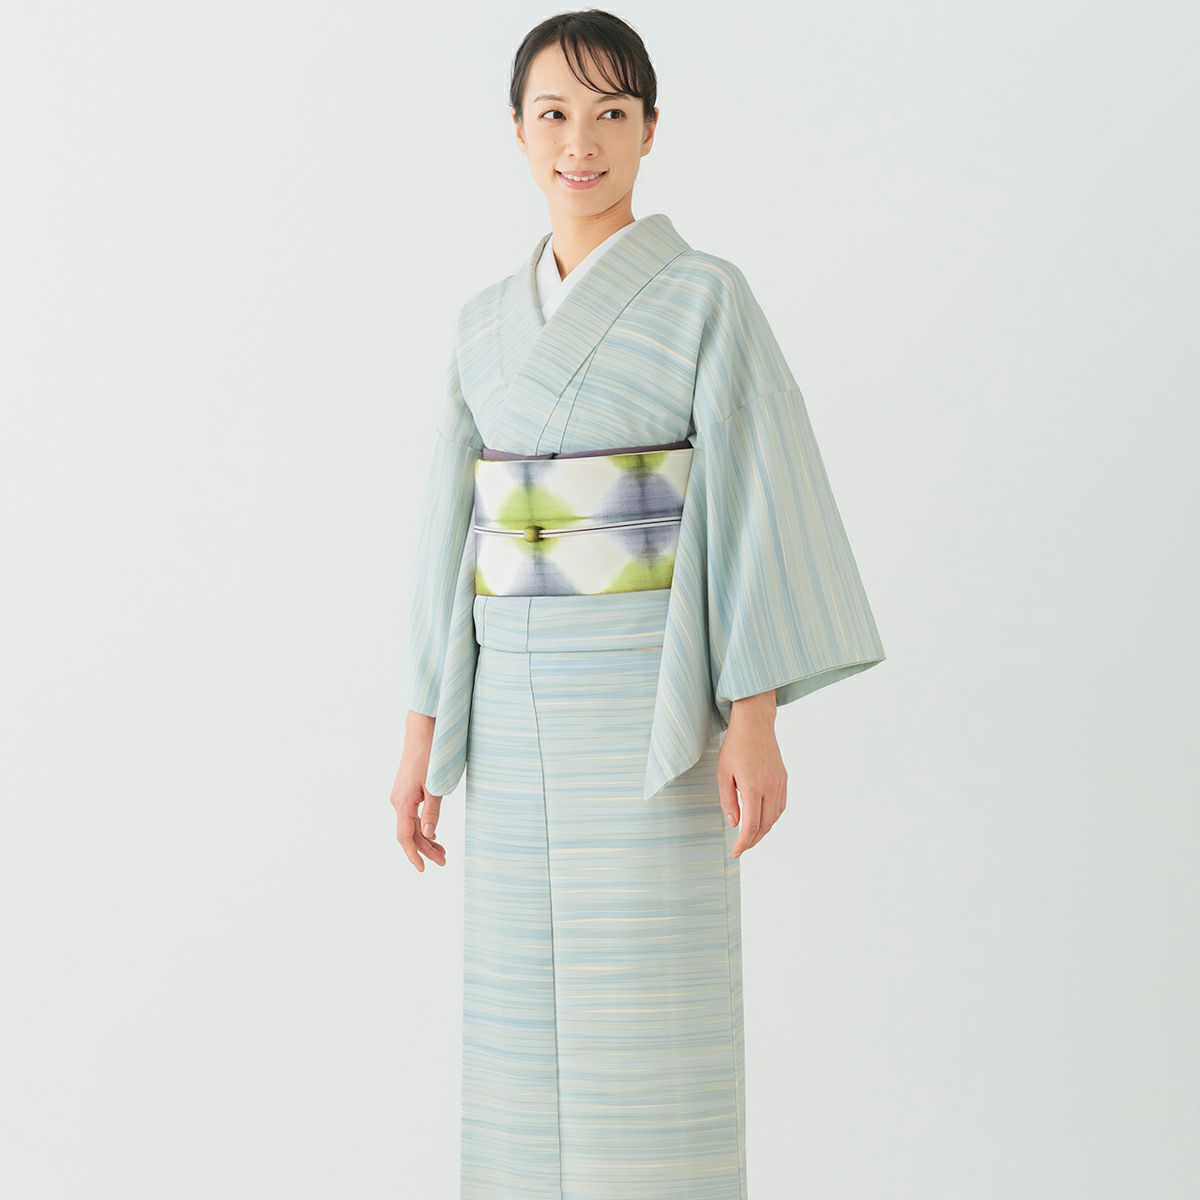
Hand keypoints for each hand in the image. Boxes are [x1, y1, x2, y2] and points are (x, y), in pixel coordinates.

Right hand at [390, 711, 448, 872]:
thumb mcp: (435, 786)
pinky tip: (432, 833)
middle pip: (410, 833)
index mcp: (403, 803)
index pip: (405, 837)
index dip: (414, 855)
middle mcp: (398, 801)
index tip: (424, 869)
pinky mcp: (405, 791)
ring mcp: (400, 796)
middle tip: (444, 861)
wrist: (422, 733)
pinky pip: (411, 815)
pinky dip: (422, 827)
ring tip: (442, 851)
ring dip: (426, 839)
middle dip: (426, 849)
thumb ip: (432, 812)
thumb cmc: (431, 757)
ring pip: (411, 825)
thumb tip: (429, 835)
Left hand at [717, 692, 787, 858]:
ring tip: (750, 836)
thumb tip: (735, 823)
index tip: (736, 852)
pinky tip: (763, 819)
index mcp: (753, 788)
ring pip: (775, 817)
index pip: (751, 825)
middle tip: (741, 847)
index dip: (744, 843)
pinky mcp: (783, 779)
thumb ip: (728, 801)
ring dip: (763, 830)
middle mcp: (770, 788)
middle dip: (753, 840)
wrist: (755, 725)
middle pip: (765, 825)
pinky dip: (772, 817)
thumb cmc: (735, 746)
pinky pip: (780, 806)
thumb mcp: (723, 774)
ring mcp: (779, 784)